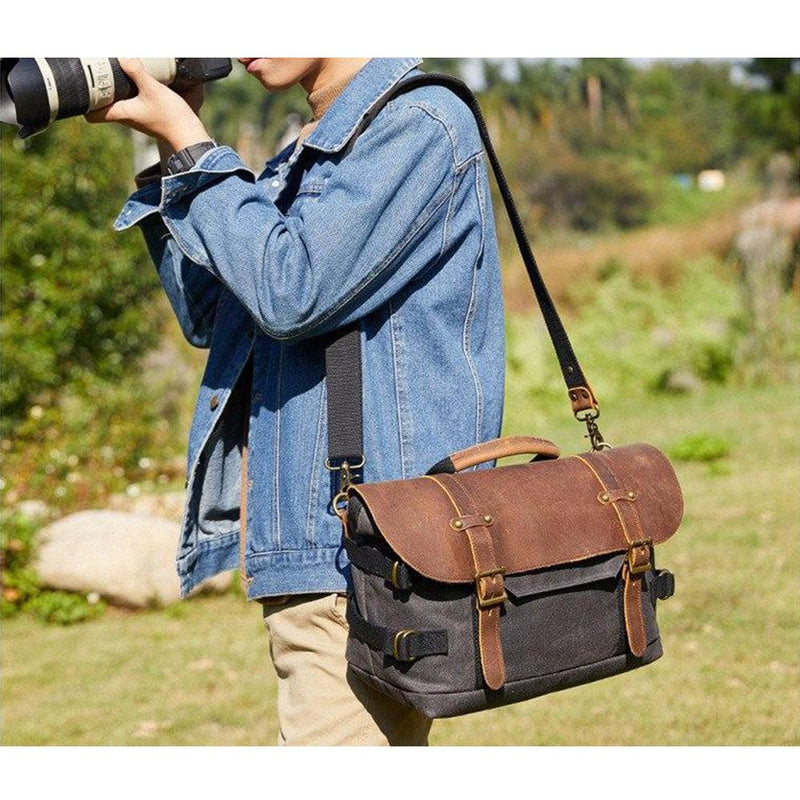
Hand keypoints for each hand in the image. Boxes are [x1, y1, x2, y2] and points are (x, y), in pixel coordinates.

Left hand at [85, 58, 209, 151]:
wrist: (189, 134)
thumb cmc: (170, 117)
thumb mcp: (153, 89)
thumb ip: (137, 72)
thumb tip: (122, 56)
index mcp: (121, 114)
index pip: (92, 115)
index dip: (83, 104)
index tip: (82, 89)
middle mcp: (126, 117)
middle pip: (102, 106)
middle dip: (97, 91)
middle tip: (95, 74)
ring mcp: (136, 117)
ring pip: (117, 103)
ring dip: (113, 90)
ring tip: (114, 72)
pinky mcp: (147, 115)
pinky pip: (131, 103)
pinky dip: (128, 92)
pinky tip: (135, 81)